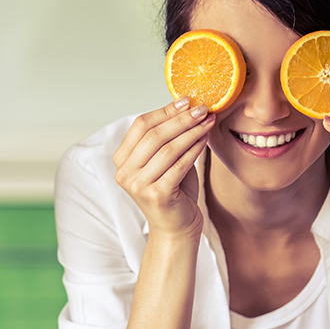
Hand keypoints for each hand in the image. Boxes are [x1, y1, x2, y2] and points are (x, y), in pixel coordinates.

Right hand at [112, 97, 213, 239]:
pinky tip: (206, 139)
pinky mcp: (157, 195)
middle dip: (181, 119)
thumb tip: (186, 105)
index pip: (140, 125)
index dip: (164, 111)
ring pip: (168, 148)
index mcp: (122, 160)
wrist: (176, 227)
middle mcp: (125, 173)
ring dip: (191, 131)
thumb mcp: (164, 160)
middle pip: (154, 135)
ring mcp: (138, 185)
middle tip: (202, 108)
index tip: (186, 101)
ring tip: (208, 121)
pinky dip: (195, 148)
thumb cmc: (173, 191)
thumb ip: (167, 137)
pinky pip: (179, 165)